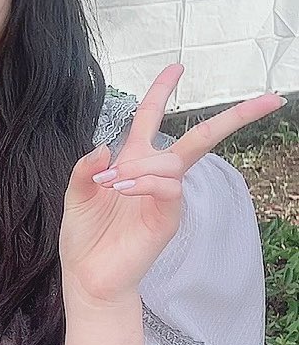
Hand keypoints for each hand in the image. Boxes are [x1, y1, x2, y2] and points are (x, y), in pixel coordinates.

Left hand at [60, 64, 282, 305]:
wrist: (88, 278)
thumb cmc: (85, 238)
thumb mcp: (76, 195)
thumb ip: (85, 169)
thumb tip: (104, 147)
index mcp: (131, 163)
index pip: (150, 119)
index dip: (161, 92)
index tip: (176, 66)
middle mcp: (155, 176)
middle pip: (199, 137)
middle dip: (234, 117)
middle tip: (269, 98)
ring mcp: (165, 198)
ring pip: (173, 162)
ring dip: (141, 166)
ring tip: (110, 185)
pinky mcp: (167, 218)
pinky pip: (169, 187)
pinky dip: (145, 182)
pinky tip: (122, 189)